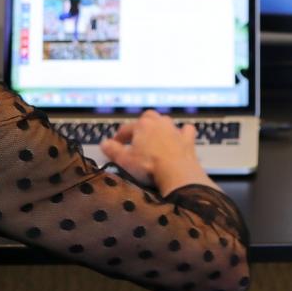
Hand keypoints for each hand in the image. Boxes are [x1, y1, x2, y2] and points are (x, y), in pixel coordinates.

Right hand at [101, 111, 216, 196]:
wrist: (176, 172)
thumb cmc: (149, 166)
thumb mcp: (124, 160)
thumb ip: (113, 150)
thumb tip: (104, 144)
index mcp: (142, 125)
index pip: (126, 128)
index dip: (119, 137)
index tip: (115, 145)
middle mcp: (159, 123)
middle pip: (147, 118)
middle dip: (141, 126)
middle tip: (136, 138)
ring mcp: (174, 130)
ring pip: (166, 122)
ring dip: (160, 128)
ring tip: (155, 138)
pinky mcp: (187, 140)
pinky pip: (185, 131)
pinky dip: (182, 133)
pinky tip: (180, 138)